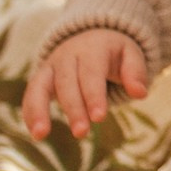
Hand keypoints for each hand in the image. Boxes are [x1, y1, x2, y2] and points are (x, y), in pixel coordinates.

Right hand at [23, 29, 147, 140]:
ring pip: (40, 86)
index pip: (92, 74)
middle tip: (81, 133)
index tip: (99, 118)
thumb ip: (135, 72)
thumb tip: (140, 93)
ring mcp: (51, 65)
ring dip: (39, 111)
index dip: (94, 96)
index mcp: (92, 48)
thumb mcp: (131, 54)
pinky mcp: (41, 77)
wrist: (91, 35)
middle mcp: (67, 55)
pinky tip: (36, 134)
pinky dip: (30, 112)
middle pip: (67, 83)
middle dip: (73, 109)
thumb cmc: (114, 51)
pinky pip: (31, 94)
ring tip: (41, 135)